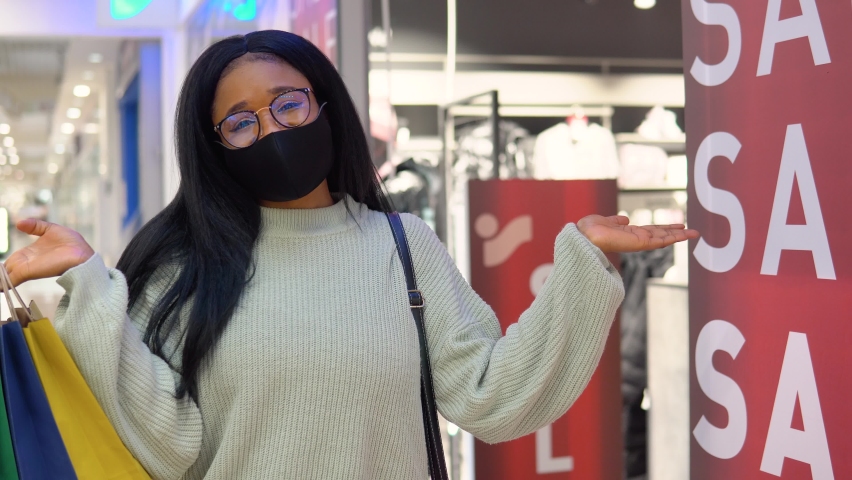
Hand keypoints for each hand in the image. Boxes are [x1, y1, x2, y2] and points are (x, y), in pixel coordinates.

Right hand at [3, 219, 94, 286]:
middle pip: (7, 269)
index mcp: (29, 253)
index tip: (1, 266)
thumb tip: (19, 223)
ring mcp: (28, 268)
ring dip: (0, 279)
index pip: (11, 260)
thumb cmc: (71, 243)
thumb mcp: (50, 229)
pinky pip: (11, 278)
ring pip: (6, 275)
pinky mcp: (30, 272)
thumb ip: (35, 226)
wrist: (81, 254)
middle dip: (1, 272)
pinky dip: (2, 283)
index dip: (4, 264)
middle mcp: (27, 262)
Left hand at [577, 215, 698, 253]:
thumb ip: (616, 220)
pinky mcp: (639, 243)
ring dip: (679, 236)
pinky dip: (671, 238)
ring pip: (663, 239)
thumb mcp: (605, 221)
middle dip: (676, 233)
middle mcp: (636, 239)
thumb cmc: (589, 230)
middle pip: (661, 235)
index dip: (664, 228)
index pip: (651, 231)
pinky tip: (682, 235)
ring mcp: (638, 242)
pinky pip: (658, 241)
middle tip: (692, 231)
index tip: (676, 226)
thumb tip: (624, 218)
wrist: (583, 236)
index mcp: (629, 233)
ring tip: (694, 233)